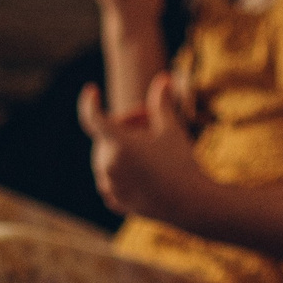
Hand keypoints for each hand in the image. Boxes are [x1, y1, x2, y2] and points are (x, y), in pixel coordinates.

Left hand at [78, 73, 208, 223]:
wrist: (192, 204)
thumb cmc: (182, 162)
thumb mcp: (172, 128)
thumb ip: (161, 102)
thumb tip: (164, 79)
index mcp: (118, 144)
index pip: (92, 117)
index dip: (90, 102)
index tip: (92, 91)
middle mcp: (107, 165)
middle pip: (105, 136)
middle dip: (125, 126)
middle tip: (150, 122)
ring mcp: (109, 185)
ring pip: (106, 157)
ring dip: (121, 148)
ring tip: (148, 148)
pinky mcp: (116, 201)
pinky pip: (109, 179)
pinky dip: (119, 170)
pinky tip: (140, 169)